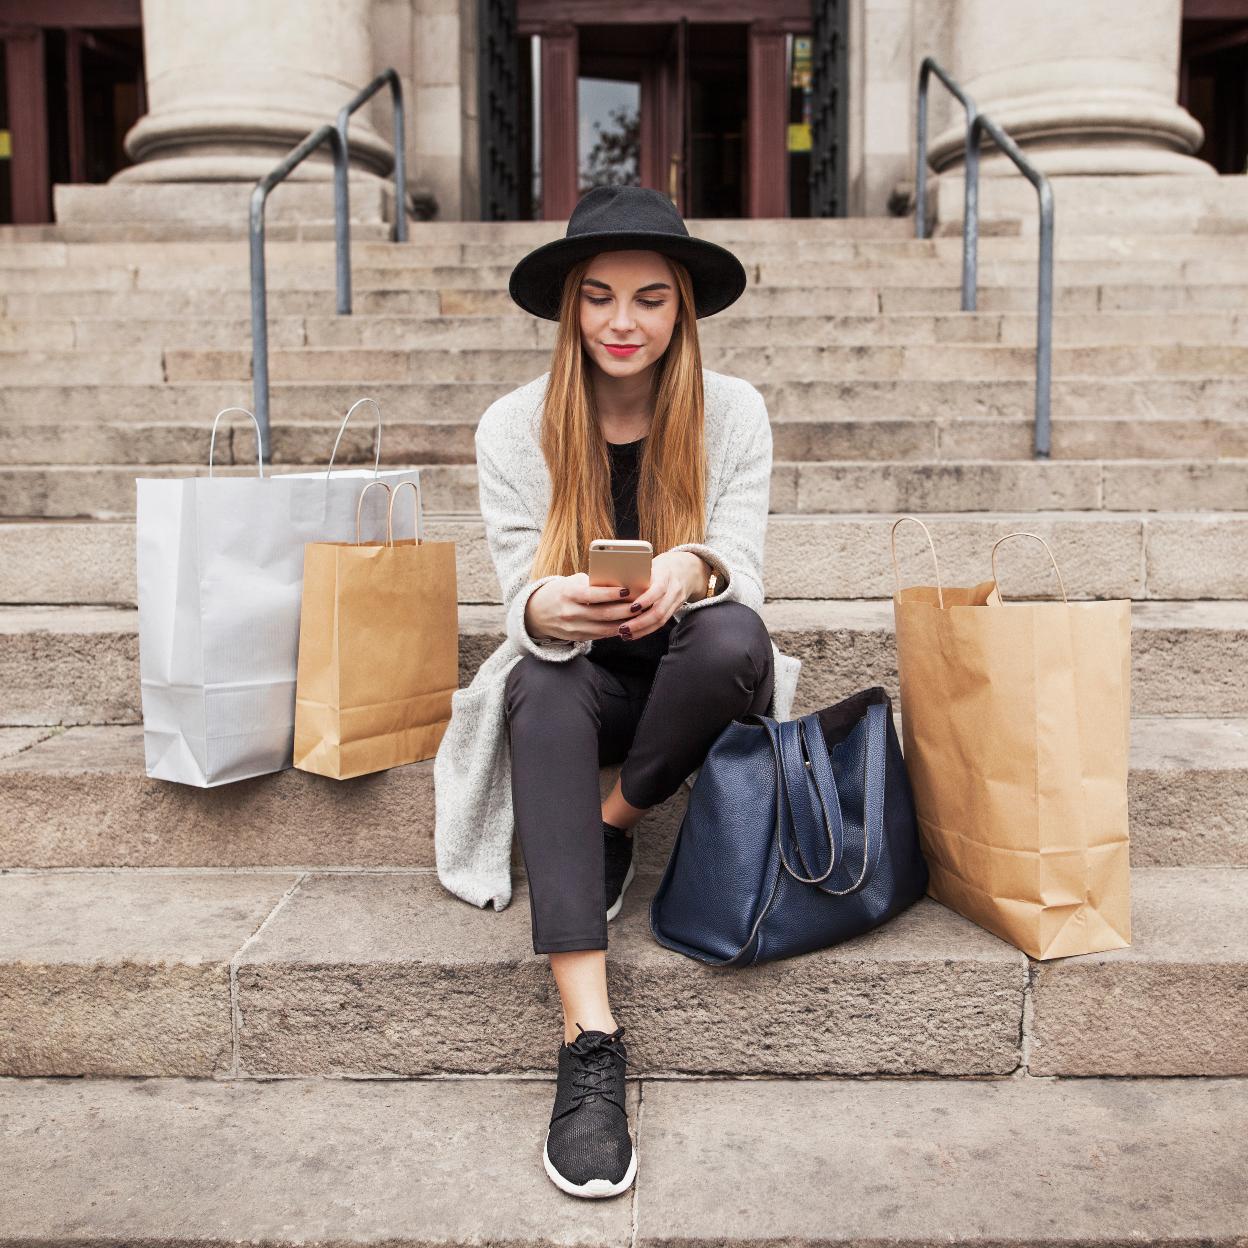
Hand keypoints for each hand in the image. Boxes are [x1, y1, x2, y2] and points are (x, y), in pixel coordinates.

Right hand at [524, 573, 639, 642]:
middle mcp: (570, 612)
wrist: (537, 613)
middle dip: (624, 610)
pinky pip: (600, 635)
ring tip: (638, 616)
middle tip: (641, 604)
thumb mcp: (571, 583)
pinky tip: (627, 625)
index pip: (592, 595)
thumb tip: (618, 582)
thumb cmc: (561, 592)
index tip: (627, 590)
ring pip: (604, 628)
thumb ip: (591, 583)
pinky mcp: (577, 637)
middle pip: (603, 614)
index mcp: (568, 594)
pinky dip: (615, 630)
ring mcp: (574, 628)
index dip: (611, 594)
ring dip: (623, 623)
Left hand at [619, 551, 707, 640]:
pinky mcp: (675, 610)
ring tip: (625, 635)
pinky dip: (646, 630)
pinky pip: (661, 623)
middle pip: (659, 610)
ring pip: (661, 620)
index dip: (645, 600)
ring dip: (642, 630)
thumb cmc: (661, 566)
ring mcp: (676, 601)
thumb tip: (613, 583)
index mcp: (665, 575)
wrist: (686, 569)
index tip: (631, 608)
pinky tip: (633, 634)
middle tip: (622, 628)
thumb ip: (638, 575)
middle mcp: (674, 589)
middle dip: (640, 622)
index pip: (657, 590)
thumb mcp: (651, 564)